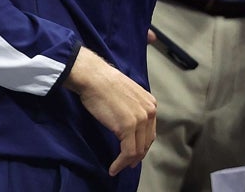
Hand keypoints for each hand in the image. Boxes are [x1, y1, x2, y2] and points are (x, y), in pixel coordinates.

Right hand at [65, 47, 157, 175]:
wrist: (95, 77)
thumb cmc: (105, 85)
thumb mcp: (127, 97)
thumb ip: (133, 110)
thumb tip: (129, 127)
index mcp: (150, 103)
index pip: (150, 131)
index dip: (141, 146)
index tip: (133, 155)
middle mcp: (150, 111)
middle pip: (146, 142)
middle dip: (136, 156)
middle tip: (126, 165)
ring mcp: (140, 119)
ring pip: (138, 150)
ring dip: (127, 162)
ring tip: (117, 168)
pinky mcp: (128, 126)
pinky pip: (128, 152)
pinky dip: (121, 163)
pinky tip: (113, 167)